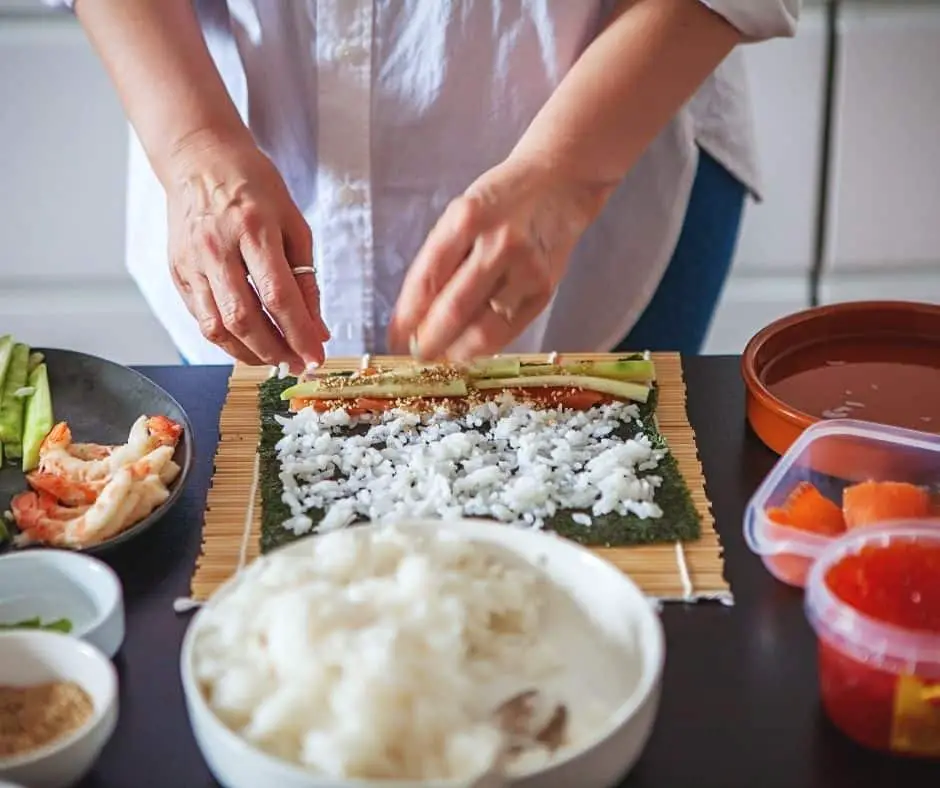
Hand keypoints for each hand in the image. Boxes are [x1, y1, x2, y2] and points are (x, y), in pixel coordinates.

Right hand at [165, 131, 328, 371]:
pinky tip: (249, 343)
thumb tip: (317, 328)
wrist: (200, 158)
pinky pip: (202, 319)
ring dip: (250, 353)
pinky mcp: (178, 272)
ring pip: (217, 327)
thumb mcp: (293, 223)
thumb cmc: (254, 185)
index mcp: (253, 228)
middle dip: (275, 351)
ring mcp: (192, 262)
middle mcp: (216, 247)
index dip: (299, 333)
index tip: (317, 357)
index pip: (277, 296)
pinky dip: (227, 340)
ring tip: (276, 358)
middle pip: (244, 318)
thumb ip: (306, 279)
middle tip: (297, 364)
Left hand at [388, 158, 595, 360]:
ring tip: (442, 354)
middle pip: (454, 309)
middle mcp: (498, 244)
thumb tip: (416, 313)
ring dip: (456, 350)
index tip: (393, 338)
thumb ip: (441, 259)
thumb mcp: (463, 214)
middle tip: (416, 354)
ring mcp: (526, 269)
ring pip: (483, 329)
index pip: (427, 278)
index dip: (406, 316)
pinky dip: (484, 345)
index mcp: (467, 219)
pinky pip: (508, 330)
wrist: (560, 182)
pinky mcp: (544, 290)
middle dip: (429, 341)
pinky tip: (470, 347)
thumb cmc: (502, 200)